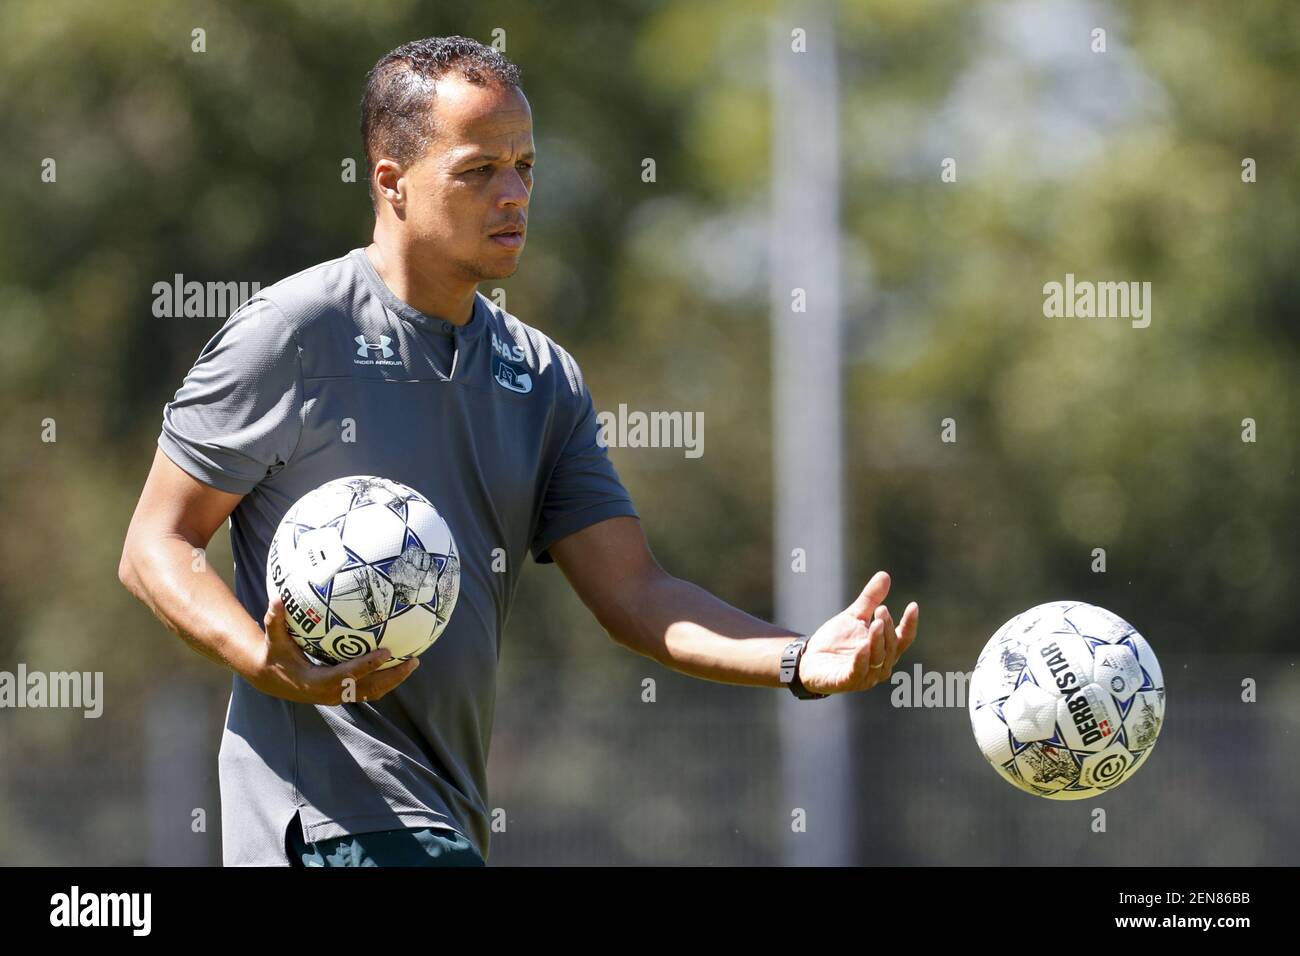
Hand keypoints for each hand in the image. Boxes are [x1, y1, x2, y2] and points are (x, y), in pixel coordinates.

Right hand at [248, 596, 419, 704]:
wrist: (271, 679)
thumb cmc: (275, 654)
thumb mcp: (274, 638)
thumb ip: (275, 620)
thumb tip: (276, 598)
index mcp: (316, 681)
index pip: (347, 675)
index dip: (367, 665)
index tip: (387, 652)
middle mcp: (330, 693)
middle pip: (368, 688)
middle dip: (391, 676)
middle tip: (412, 660)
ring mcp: (338, 696)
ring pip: (372, 692)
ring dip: (394, 679)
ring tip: (413, 662)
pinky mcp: (342, 694)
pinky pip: (368, 689)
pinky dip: (385, 680)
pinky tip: (399, 664)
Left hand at [797, 571, 917, 694]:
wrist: (808, 659)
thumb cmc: (836, 640)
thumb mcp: (854, 616)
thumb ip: (870, 600)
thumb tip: (885, 575)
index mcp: (885, 650)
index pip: (903, 638)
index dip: (910, 624)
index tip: (913, 606)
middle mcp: (880, 665)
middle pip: (891, 647)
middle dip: (888, 628)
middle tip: (882, 609)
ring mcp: (865, 676)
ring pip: (878, 659)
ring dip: (878, 641)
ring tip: (876, 622)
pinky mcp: (846, 682)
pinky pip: (858, 672)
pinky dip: (861, 660)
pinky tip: (862, 645)